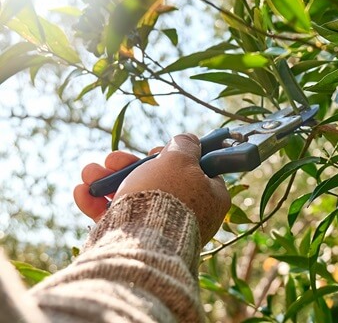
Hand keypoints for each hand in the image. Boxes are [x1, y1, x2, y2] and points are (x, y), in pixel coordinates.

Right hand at [74, 134, 230, 243]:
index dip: (174, 156)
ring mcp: (161, 229)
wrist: (142, 244)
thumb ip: (186, 145)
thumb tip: (190, 139)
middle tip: (113, 159)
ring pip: (132, 196)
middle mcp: (190, 214)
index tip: (155, 150)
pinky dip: (98, 204)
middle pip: (157, 181)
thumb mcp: (181, 159)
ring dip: (106, 181)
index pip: (196, 170)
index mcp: (211, 197)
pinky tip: (82, 191)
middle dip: (128, 166)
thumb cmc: (167, 195)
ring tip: (89, 173)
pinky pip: (117, 218)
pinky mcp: (135, 243)